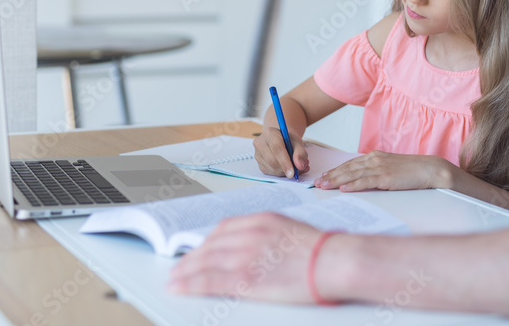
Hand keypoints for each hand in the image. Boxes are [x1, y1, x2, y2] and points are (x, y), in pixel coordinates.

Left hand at [168, 213, 319, 302]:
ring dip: (185, 271)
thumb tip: (262, 248)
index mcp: (262, 220)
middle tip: (180, 266)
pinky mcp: (245, 278)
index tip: (199, 249)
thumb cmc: (322, 249)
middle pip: (211, 245)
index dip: (207, 242)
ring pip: (205, 262)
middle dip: (192, 256)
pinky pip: (209, 280)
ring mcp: (246, 255)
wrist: (334, 260)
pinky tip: (180, 287)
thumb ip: (271, 235)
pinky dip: (190, 284)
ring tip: (175, 279)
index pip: (225, 229)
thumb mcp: (293, 230)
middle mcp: (250, 234)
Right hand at [253, 126, 308, 178]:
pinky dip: (281, 173)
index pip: (276, 148)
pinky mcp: (259, 164)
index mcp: (269, 133)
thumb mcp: (298, 142)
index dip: (285, 162)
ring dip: (284, 172)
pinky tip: (287, 168)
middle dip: (286, 168)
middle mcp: (260, 143)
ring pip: (271, 169)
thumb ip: (300, 153)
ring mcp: (258, 154)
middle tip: (298, 170)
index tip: (293, 172)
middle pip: (272, 161)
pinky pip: (270, 173)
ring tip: (295, 167)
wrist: (281, 139)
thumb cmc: (289, 139)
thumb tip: (300, 166)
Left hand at [314, 151, 452, 191]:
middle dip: (331, 176)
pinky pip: (365, 181)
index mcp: (376, 157)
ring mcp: (380, 167)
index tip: (324, 177)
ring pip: (352, 174)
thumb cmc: (412, 172)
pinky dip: (353, 184)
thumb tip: (363, 181)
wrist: (430, 169)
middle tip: (316, 183)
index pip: (351, 164)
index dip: (336, 170)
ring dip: (336, 180)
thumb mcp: (391, 169)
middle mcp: (375, 159)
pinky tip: (343, 188)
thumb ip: (377, 173)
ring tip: (323, 186)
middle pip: (348, 168)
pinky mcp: (386, 177)